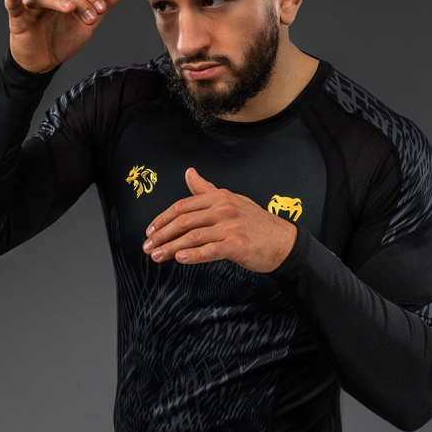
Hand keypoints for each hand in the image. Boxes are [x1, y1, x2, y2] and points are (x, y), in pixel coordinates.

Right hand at [4, 0, 130, 73]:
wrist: (46, 61)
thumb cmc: (63, 37)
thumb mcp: (89, 20)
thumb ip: (105, 1)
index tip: (102, 10)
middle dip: (80, 1)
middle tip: (91, 18)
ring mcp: (31, 4)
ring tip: (70, 9)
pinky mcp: (18, 17)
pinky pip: (12, 3)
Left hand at [142, 168, 297, 272]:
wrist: (283, 242)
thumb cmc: (256, 223)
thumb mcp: (232, 200)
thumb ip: (207, 190)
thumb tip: (189, 172)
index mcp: (219, 197)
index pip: (182, 206)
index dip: (162, 219)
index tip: (149, 231)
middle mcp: (223, 208)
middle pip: (184, 221)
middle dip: (162, 235)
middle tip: (147, 247)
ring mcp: (231, 226)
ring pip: (193, 236)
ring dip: (171, 248)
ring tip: (157, 256)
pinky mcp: (237, 244)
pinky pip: (210, 250)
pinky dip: (193, 254)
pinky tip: (180, 259)